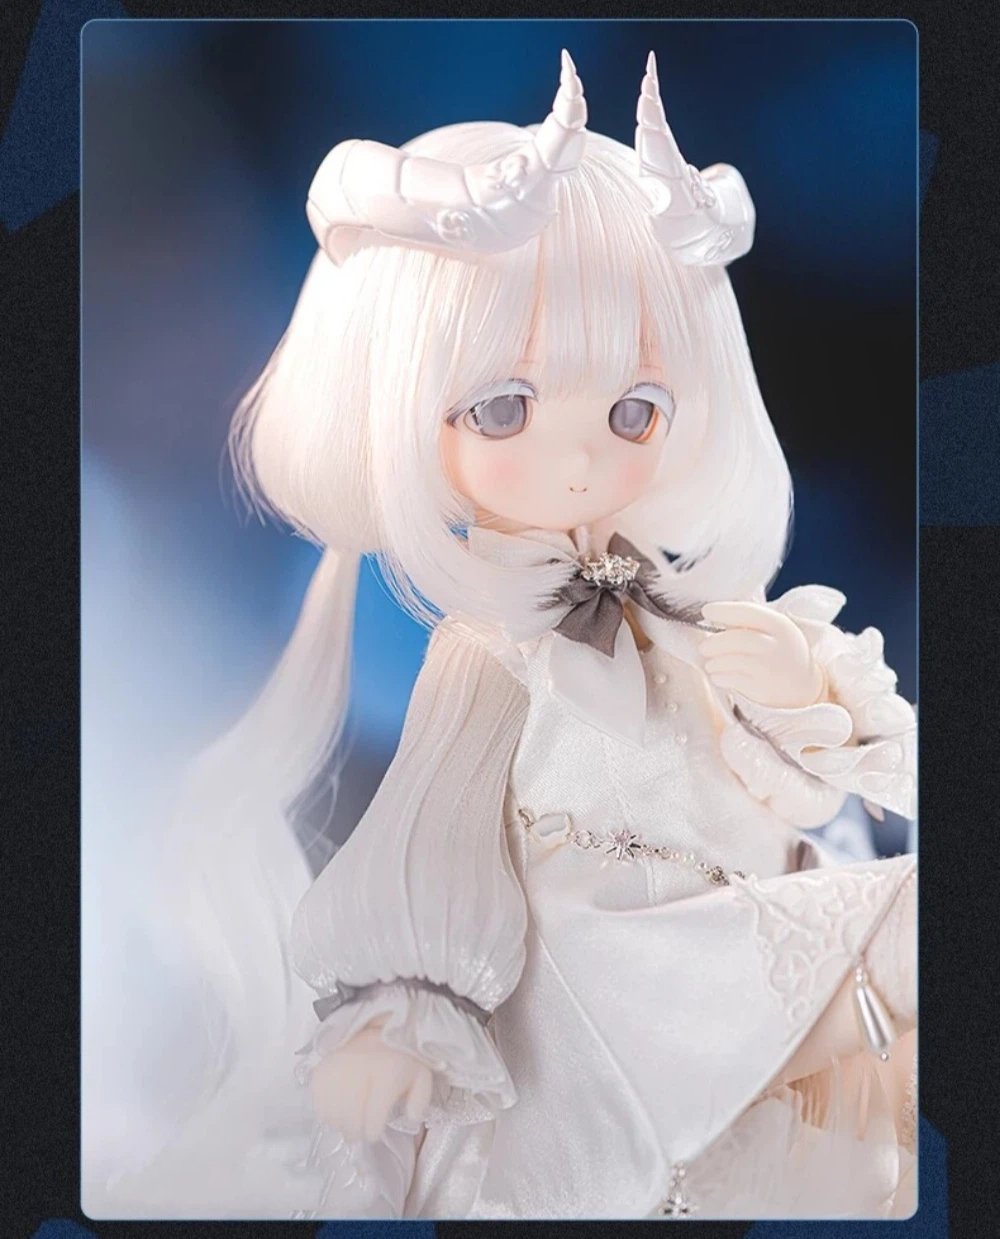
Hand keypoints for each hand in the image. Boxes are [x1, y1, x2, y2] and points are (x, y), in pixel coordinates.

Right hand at [308, 1024, 433, 1141]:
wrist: (375, 1029)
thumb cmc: (398, 1058)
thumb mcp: (420, 1075)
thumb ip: (420, 1100)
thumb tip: (412, 1118)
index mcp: (388, 1071)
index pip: (375, 1113)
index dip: (373, 1130)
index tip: (373, 1133)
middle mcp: (360, 1068)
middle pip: (351, 1115)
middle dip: (356, 1131)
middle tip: (359, 1133)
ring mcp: (338, 1068)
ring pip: (333, 1112)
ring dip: (340, 1124)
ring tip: (348, 1124)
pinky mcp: (322, 1069)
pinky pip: (317, 1101)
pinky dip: (326, 1112)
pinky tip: (336, 1110)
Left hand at [699, 601, 824, 708]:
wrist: (805, 685)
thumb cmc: (781, 651)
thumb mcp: (774, 630)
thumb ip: (748, 621)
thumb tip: (714, 615)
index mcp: (779, 625)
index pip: (747, 612)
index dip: (723, 610)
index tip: (706, 611)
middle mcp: (776, 645)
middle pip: (738, 639)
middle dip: (715, 642)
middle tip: (704, 647)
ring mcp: (771, 669)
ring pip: (734, 661)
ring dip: (715, 662)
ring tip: (710, 664)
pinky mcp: (764, 689)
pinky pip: (734, 681)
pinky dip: (720, 677)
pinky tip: (717, 676)